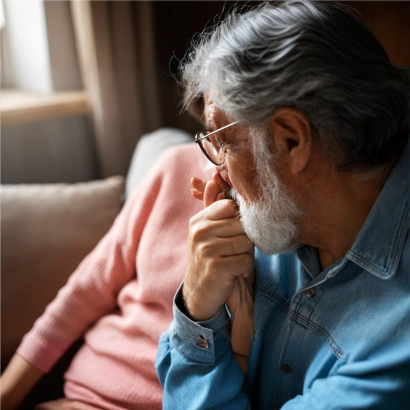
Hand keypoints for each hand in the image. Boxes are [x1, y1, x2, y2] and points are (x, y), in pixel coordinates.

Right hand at [184, 172, 253, 321]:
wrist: (199, 294)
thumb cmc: (209, 259)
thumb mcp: (208, 232)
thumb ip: (212, 206)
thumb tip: (213, 178)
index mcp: (199, 221)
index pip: (231, 206)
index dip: (239, 220)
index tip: (234, 233)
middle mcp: (200, 232)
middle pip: (242, 224)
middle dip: (244, 240)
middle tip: (233, 252)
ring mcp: (206, 249)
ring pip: (247, 242)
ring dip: (246, 255)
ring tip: (233, 262)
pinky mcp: (216, 267)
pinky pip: (246, 261)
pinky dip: (245, 269)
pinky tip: (233, 273)